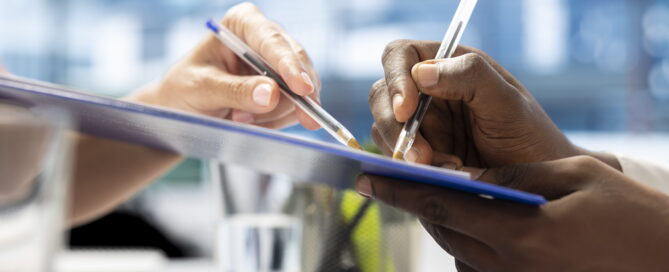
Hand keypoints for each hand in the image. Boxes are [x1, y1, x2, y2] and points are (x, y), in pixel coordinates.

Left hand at [129, 2, 319, 129]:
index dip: (290, 66)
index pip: (273, 41)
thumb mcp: (201, 89)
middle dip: (281, 98)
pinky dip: (276, 121)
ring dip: (272, 114)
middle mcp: (266, 38)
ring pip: (301, 93)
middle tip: (246, 119)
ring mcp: (279, 65)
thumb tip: (272, 94)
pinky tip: (251, 121)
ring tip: (236, 117)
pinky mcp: (286, 90)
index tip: (302, 90)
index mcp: (243, 23)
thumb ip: (235, 90)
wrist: (183, 109)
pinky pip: (296, 109)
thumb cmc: (183, 90)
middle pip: (297, 66)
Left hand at [355, 156, 668, 270]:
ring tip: (433, 196)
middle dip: (416, 204)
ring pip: (456, 250)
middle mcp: (511, 265)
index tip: (366, 178)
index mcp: (520, 234)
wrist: (665, 258)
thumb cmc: (632, 214)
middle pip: (442, 231)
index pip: (440, 207)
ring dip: (441, 223)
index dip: (398, 191)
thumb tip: (470, 173)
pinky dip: (466, 244)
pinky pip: (477, 267)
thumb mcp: (576, 176)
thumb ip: (516, 177)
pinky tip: (475, 224)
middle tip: (394, 180)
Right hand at [369, 40, 618, 168]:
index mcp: (448, 65)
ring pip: (383, 128)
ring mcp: (419, 124)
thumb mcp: (506, 102)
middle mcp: (427, 92)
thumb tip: (422, 73)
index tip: (406, 110)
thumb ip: (469, 76)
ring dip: (402, 149)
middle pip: (381, 94)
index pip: (400, 56)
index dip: (395, 79)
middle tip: (419, 155)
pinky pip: (394, 157)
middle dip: (393, 125)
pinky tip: (441, 174)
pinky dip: (408, 168)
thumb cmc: (529, 136)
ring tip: (441, 168)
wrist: (538, 186)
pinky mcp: (416, 154)